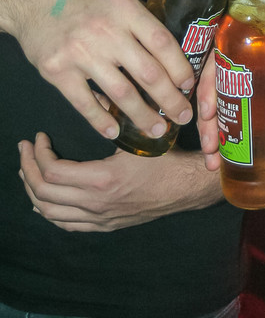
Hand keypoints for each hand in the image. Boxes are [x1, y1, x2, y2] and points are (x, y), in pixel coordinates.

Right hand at [0, 0, 194, 139]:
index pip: (161, 42)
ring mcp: (81, 52)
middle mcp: (106, 30)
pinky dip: (101, 121)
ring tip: (156, 130)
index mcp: (125, 8)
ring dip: (142, 116)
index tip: (189, 85)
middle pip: (148, 73)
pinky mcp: (58, 71)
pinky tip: (114, 131)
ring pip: (121, 93)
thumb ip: (137, 21)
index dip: (179, 68)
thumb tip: (164, 54)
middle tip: (182, 116)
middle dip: (169, 100)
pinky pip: (85, 103)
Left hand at [18, 132, 221, 231]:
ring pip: (50, 212)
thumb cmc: (164, 159)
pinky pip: (65, 224)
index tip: (39, 137)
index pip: (52, 171)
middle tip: (26, 150)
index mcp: (101, 180)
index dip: (39, 154)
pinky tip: (43, 199)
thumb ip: (113, 114)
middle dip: (28, 169)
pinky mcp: (103, 225)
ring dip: (33, 190)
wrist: (184, 188)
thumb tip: (93, 93)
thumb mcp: (139, 133)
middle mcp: (95, 204)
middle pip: (43, 193)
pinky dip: (48, 211)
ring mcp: (98, 218)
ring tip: (29, 170)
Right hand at [197, 49, 264, 171]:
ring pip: (208, 111)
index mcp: (245, 55)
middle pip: (208, 92)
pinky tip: (214, 159)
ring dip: (207, 135)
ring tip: (211, 158)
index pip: (216, 62)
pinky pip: (215, 123)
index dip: (206, 85)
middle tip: (210, 143)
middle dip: (205, 120)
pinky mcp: (231, 112)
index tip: (209, 111)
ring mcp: (230, 94)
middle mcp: (232, 73)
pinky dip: (213, 142)